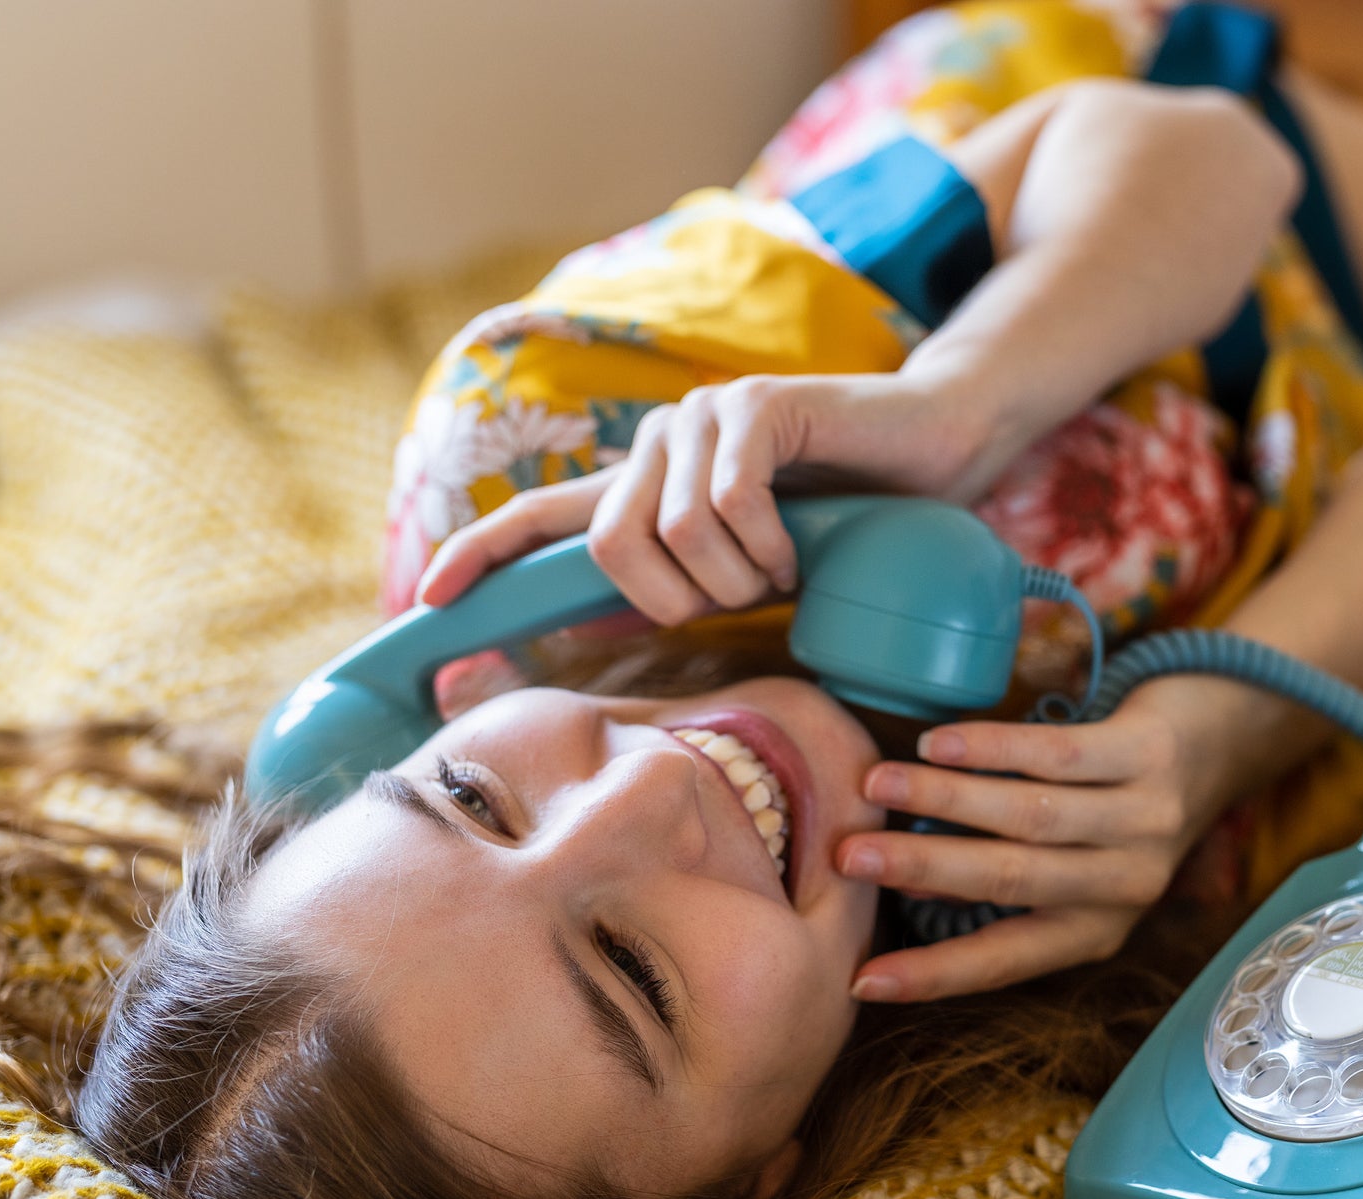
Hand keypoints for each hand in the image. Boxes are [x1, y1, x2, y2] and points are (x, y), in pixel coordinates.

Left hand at [415, 371, 995, 618]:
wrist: (934, 445)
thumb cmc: (851, 518)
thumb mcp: (756, 564)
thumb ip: (688, 582)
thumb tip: (614, 628)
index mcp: (647, 485)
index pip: (540, 515)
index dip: (480, 553)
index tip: (429, 599)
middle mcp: (658, 442)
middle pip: (610, 550)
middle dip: (675, 602)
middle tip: (741, 599)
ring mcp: (702, 417)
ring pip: (674, 536)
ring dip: (737, 579)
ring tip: (781, 567)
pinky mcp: (753, 405)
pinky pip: (728, 503)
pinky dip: (768, 546)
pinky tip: (800, 543)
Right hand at [839, 680, 1261, 1001]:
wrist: (1221, 741)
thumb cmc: (1119, 808)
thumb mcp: (1073, 862)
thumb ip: (999, 874)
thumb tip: (899, 880)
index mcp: (1096, 927)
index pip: (1006, 960)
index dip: (934, 974)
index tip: (863, 981)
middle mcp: (1125, 884)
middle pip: (1011, 881)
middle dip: (922, 870)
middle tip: (848, 859)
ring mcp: (1144, 820)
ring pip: (1031, 816)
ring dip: (944, 801)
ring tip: (875, 785)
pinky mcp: (1151, 755)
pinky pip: (1060, 754)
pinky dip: (993, 749)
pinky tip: (938, 742)